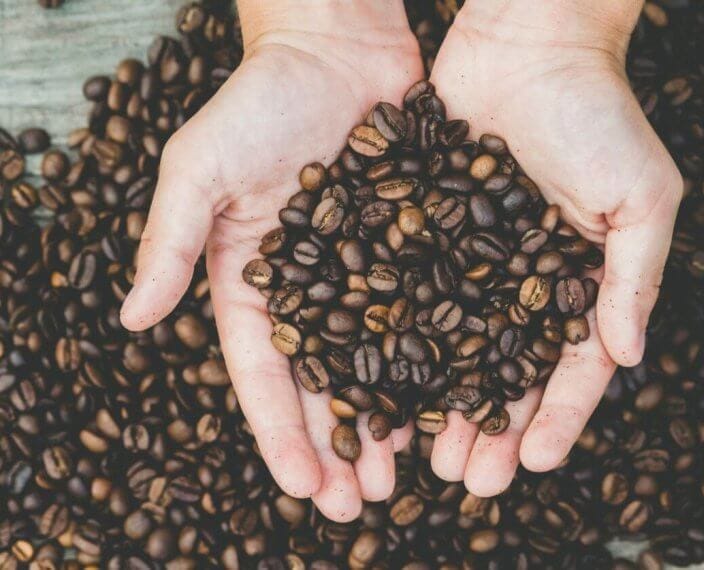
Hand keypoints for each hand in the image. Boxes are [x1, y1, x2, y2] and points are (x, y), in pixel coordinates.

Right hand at [120, 1, 422, 520]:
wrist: (338, 50)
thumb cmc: (262, 102)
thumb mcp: (201, 168)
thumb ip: (169, 243)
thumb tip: (134, 321)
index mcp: (253, 281)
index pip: (263, 373)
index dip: (280, 432)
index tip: (300, 486)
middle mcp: (310, 289)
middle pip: (323, 383)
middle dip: (337, 445)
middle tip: (358, 502)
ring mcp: (364, 274)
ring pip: (376, 363)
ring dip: (385, 422)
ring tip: (402, 477)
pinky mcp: (412, 251)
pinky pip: (423, 318)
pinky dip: (432, 365)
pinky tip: (448, 407)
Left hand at [428, 0, 681, 493]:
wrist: (532, 42)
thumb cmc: (599, 113)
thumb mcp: (644, 197)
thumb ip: (635, 277)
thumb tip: (630, 356)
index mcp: (578, 280)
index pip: (571, 365)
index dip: (559, 417)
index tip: (534, 463)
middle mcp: (523, 280)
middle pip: (506, 370)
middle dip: (490, 427)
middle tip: (468, 481)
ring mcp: (472, 261)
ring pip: (454, 347)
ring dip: (442, 404)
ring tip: (424, 457)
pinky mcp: (426, 232)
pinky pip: (411, 297)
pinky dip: (397, 344)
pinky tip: (382, 387)